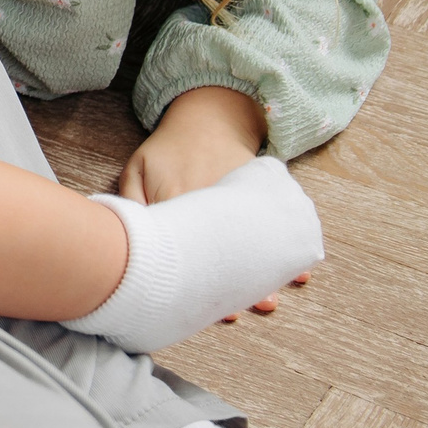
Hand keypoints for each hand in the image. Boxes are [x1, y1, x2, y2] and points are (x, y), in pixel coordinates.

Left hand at [122, 87, 302, 315]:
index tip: (203, 299)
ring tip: (272, 299)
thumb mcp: (139, 166)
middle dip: (234, 281)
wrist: (210, 117)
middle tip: (243, 311)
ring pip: (253, 242)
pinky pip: (274, 227)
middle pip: (224, 248)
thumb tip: (126, 233)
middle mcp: (216, 201)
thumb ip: (130, 200)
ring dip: (263, 272)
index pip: (187, 242)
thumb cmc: (169, 148)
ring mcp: (243, 199)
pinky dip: (284, 249)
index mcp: (182, 196)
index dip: (194, 273)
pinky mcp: (261, 198)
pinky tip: (301, 272)